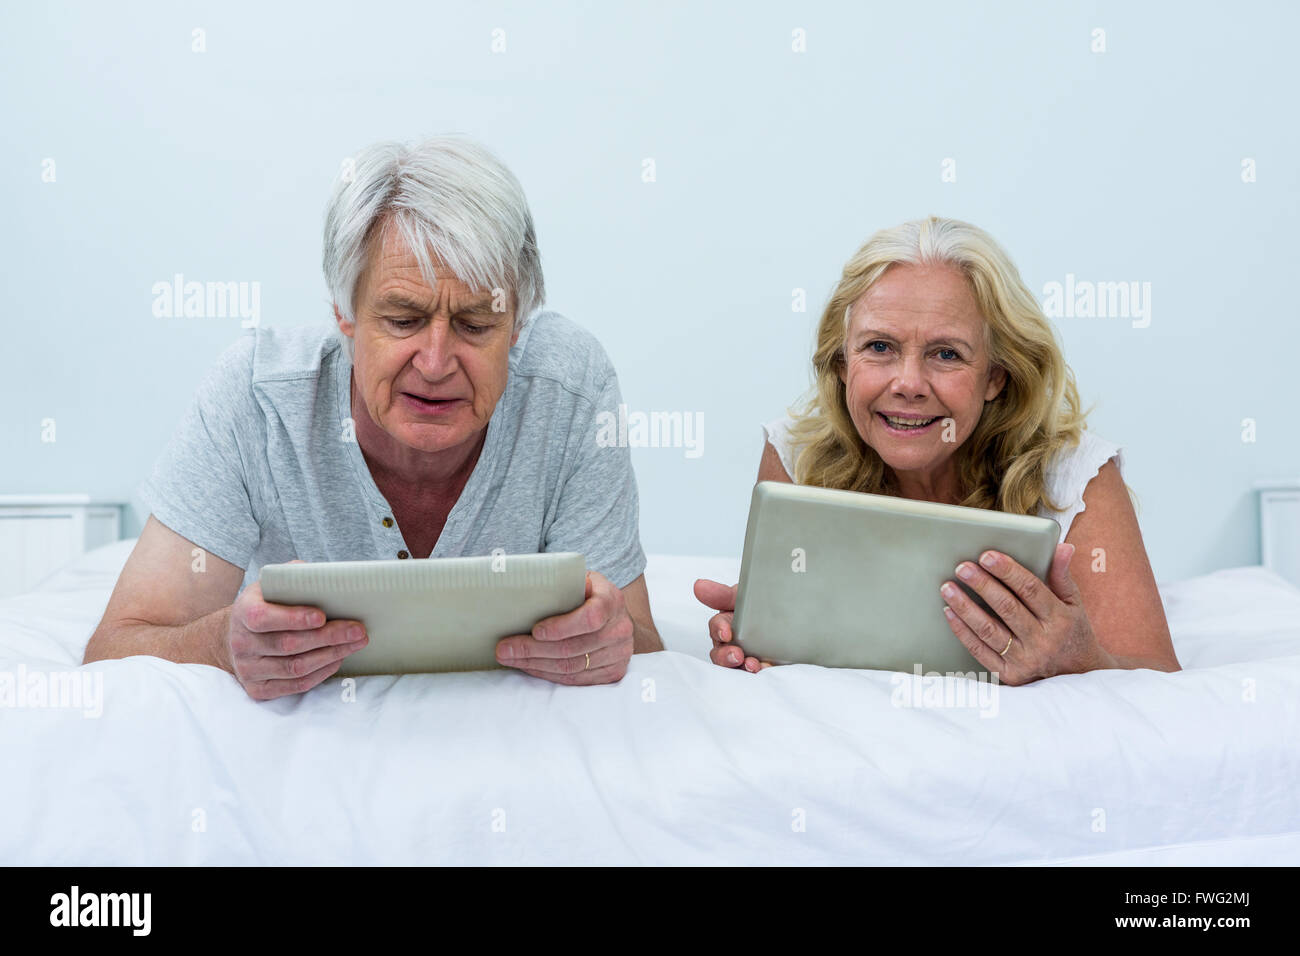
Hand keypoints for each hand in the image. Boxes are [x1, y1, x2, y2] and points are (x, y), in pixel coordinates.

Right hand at [224, 562, 367, 699]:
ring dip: (331, 655)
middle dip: (328, 637)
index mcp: (243, 612)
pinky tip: (338, 658)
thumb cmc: (268, 604)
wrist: (243, 635)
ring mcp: (248, 670)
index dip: (293, 618)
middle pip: (288, 644)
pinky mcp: (259, 689)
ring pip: (295, 668)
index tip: (322, 616)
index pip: (264, 617)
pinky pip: (296, 685)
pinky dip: (321, 673)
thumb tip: (330, 579)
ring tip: (355, 643)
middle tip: (357, 630)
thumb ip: (296, 577)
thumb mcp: (275, 585)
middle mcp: (241, 643)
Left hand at [495, 571, 632, 683]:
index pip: (590, 617)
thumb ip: (560, 582)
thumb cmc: (588, 594)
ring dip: (536, 665)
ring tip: (511, 658)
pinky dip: (549, 674)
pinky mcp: (613, 672)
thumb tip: (519, 585)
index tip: (535, 630)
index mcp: (611, 599)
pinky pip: (576, 680)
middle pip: (574, 647)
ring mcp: (619, 653)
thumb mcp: (579, 580)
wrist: (616, 615)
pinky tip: (531, 667)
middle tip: (505, 649)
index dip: (561, 627)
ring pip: (572, 667)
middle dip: (534, 650)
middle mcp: (619, 628)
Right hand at [693, 579, 771, 671]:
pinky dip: (760, 671)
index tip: (726, 633)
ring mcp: (747, 655)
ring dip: (741, 667)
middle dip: (726, 656)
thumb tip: (698, 585)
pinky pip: (755, 673)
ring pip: (735, 666)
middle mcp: (733, 641)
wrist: (793, 615)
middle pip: (720, 653)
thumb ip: (722, 594)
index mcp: (727, 622)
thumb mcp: (744, 596)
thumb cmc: (761, 604)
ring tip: (753, 665)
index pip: (717, 627)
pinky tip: (766, 668)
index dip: (719, 630)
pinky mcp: (761, 665)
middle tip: (737, 656)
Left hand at [940, 543, 1109, 684]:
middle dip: (982, 585)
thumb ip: (1062, 575)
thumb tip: (1063, 547)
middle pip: (1007, 608)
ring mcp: (1024, 660)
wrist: (1077, 675)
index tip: (987, 556)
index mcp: (1059, 619)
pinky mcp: (1008, 675)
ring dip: (965, 607)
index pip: (1031, 590)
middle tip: (962, 568)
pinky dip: (962, 631)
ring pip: (988, 630)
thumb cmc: (1071, 631)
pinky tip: (949, 613)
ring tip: (948, 588)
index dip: (1008, 571)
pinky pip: (979, 651)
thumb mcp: (1073, 603)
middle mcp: (1043, 641)